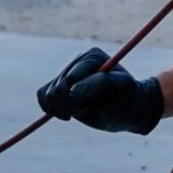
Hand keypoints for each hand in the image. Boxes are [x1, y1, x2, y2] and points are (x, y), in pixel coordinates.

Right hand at [37, 47, 164, 133]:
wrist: (129, 110)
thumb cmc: (128, 98)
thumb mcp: (121, 89)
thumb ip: (99, 84)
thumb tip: (72, 89)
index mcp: (91, 58)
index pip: (70, 78)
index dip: (80, 97)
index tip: (98, 103)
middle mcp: (77, 64)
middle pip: (57, 88)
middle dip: (73, 105)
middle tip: (91, 108)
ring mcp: (67, 77)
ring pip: (48, 94)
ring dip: (64, 109)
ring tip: (83, 109)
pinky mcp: (60, 90)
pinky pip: (42, 96)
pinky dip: (50, 109)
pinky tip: (68, 115)